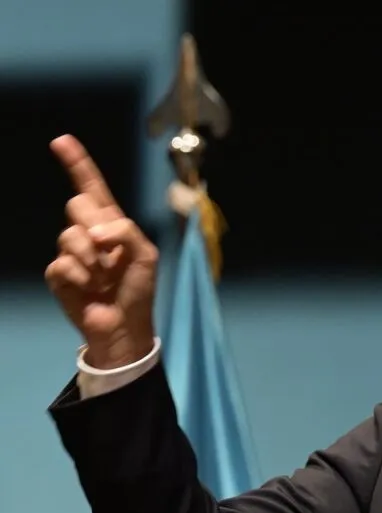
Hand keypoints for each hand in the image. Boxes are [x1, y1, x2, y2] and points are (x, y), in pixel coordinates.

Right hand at [45, 134, 158, 368]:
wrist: (125, 326)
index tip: (62, 141)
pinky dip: (80, 278)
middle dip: (95, 227)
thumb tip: (95, 232)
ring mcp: (72, 253)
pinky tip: (89, 290)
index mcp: (112, 224)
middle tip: (111, 256)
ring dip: (93, 261)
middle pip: (77, 206)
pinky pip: (62, 264)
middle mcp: (89, 233)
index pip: (92, 188)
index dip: (78, 164)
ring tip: (105, 280)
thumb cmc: (138, 290)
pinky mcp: (59, 275)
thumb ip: (126, 232)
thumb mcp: (146, 255)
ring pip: (70, 237)